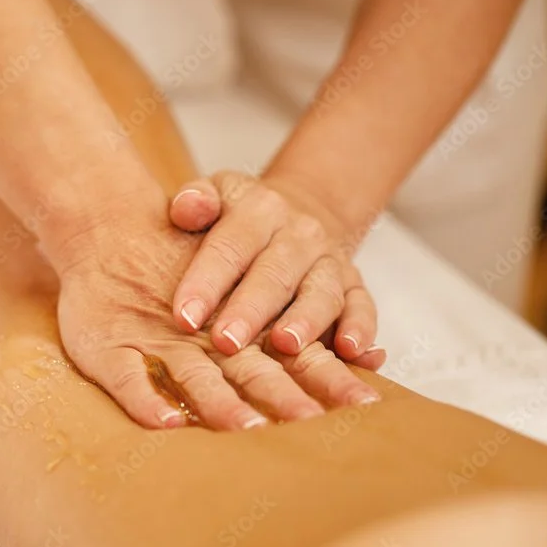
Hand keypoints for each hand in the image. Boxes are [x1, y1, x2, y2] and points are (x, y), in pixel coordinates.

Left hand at [168, 170, 385, 370]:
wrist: (305, 206)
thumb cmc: (241, 215)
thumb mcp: (217, 194)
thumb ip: (195, 201)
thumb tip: (186, 209)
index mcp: (260, 210)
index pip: (230, 246)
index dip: (206, 282)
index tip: (183, 317)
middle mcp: (300, 234)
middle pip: (274, 274)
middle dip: (250, 310)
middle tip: (226, 342)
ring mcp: (330, 260)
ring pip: (321, 291)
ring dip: (305, 321)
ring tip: (286, 345)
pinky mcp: (354, 285)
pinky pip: (363, 306)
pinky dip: (361, 329)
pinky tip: (351, 352)